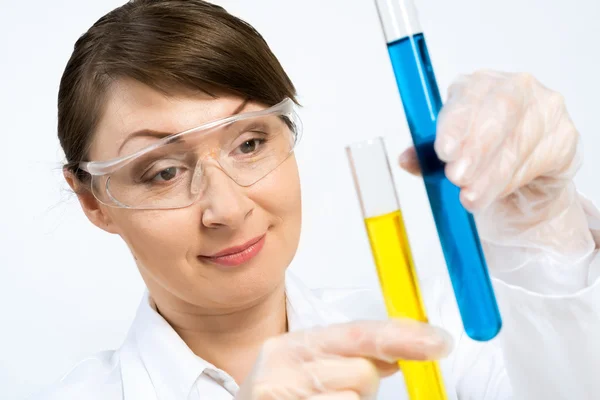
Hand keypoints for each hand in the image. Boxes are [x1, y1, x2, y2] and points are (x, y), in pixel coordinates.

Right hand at [235, 319, 451, 399]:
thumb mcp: (310, 362)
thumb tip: (397, 352)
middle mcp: (283, 369)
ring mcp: (281, 398)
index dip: (402, 338)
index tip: (438, 343)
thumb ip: (349, 352)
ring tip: (322, 399)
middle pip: (362, 373)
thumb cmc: (283, 390)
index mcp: (293, 345)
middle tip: (341, 387)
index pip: (356, 334)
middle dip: (367, 382)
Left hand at [399, 70, 595, 290]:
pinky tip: (498, 191)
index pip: (468, 95)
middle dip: (476, 150)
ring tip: (471, 196)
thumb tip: (406, 159)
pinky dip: (514, 180)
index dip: (455, 124)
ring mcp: (544, 108)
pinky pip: (541, 158)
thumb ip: (426, 156)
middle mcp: (514, 88)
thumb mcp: (449, 152)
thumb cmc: (480, 154)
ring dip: (493, 174)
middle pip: (499, 112)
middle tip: (457, 178)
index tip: (443, 151)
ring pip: (520, 141)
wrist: (523, 172)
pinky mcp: (564, 134)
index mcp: (476, 86)